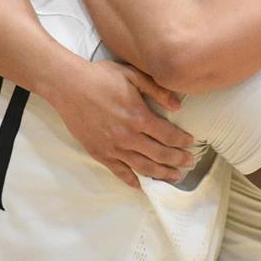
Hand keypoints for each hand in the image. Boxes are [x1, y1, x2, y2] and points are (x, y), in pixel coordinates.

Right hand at [49, 60, 194, 187]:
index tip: (191, 143)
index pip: (168, 135)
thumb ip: (157, 90)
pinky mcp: (99, 153)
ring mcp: (113, 147)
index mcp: (139, 116)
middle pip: (160, 154)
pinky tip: (141, 185)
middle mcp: (128, 136)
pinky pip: (119, 171)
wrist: (68, 86)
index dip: (182, 141)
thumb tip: (178, 106)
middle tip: (190, 163)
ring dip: (161, 174)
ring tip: (174, 177)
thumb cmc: (101, 77)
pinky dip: (131, 180)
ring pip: (143, 167)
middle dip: (178, 160)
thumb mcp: (133, 75)